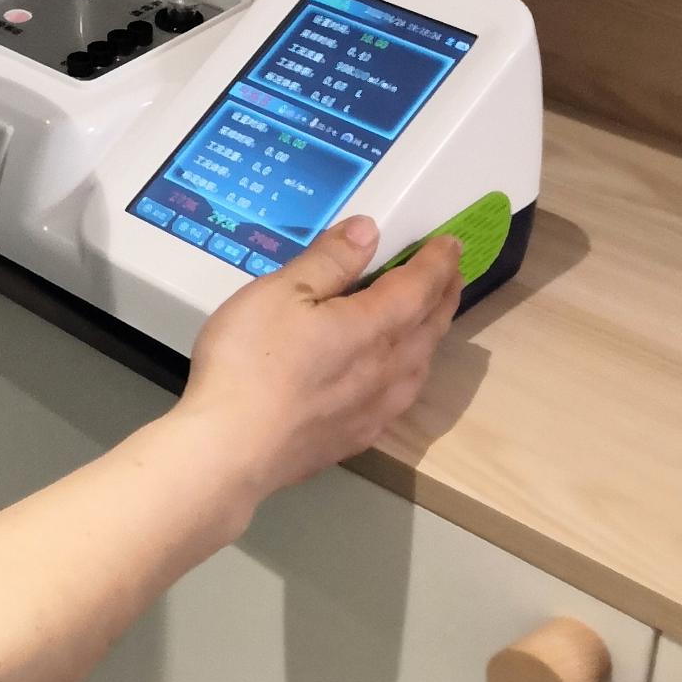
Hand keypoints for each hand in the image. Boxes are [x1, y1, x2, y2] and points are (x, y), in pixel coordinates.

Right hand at [173, 217, 463, 531]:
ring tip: (429, 322)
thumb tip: (370, 231)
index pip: (419, 286)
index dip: (438, 263)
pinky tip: (395, 381)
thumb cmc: (250, 361)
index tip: (451, 244)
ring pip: (420, 367)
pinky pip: (400, 400)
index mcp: (372, 325)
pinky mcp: (355, 439)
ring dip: (431, 337)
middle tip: (451, 275)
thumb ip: (329, 260)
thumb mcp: (280, 292)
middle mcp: (386, 368)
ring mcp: (374, 409)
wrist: (230, 450)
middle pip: (429, 327)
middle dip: (444, 296)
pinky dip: (410, 376)